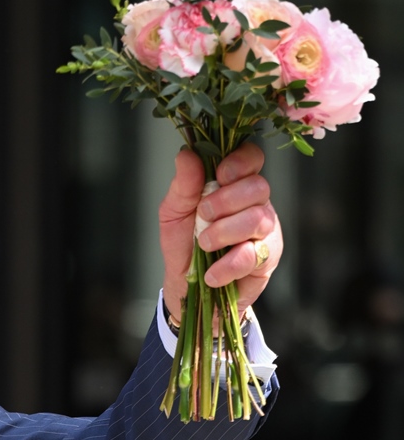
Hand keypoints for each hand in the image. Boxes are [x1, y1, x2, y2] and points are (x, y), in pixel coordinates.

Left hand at [159, 142, 282, 322]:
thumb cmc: (183, 243)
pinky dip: (227, 265)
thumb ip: (183, 185)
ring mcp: (265, 230)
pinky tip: (211, 273)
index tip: (220, 175)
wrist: (186, 285)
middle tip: (202, 216)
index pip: (252, 158)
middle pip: (258, 186)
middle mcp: (255, 203)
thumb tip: (187, 154)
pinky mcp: (266, 259)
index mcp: (234, 184)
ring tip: (203, 244)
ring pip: (258, 219)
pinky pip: (253, 255)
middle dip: (226, 200)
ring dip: (224, 231)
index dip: (240, 162)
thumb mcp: (173, 212)